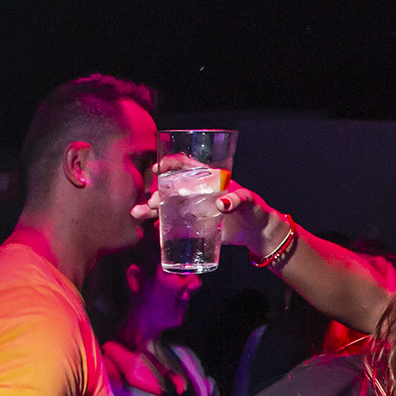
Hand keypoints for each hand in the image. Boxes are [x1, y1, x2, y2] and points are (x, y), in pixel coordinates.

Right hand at [129, 158, 278, 250]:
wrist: (256, 232)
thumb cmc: (254, 209)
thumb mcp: (248, 200)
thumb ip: (237, 200)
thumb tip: (221, 204)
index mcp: (208, 178)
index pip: (185, 164)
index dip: (170, 163)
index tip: (158, 168)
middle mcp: (196, 190)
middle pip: (171, 186)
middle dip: (157, 192)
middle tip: (153, 202)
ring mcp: (193, 208)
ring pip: (167, 204)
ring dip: (150, 207)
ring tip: (139, 213)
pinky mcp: (194, 225)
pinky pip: (173, 223)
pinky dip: (160, 224)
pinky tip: (149, 226)